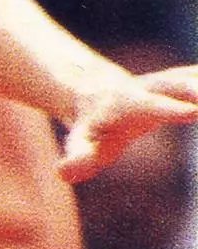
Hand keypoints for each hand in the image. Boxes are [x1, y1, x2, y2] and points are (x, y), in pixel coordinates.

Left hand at [58, 66, 197, 183]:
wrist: (94, 90)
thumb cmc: (89, 125)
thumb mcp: (80, 144)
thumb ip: (76, 158)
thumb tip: (64, 172)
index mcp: (128, 102)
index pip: (153, 106)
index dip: (172, 108)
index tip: (194, 111)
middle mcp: (152, 86)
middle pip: (180, 82)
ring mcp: (169, 80)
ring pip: (196, 75)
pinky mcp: (182, 80)